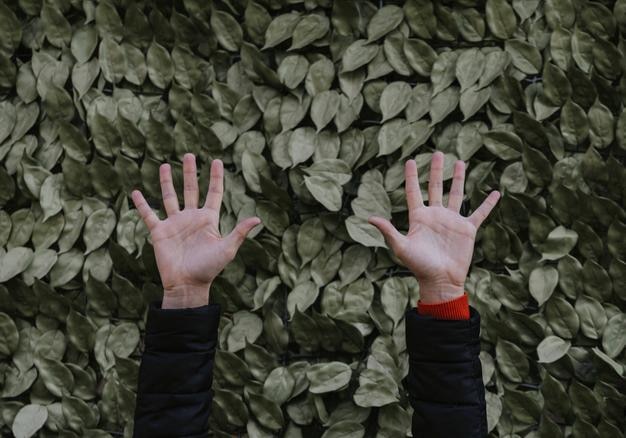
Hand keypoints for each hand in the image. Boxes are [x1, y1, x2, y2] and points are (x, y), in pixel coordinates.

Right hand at [131, 153, 261, 308]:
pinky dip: (142, 204)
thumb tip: (258, 219)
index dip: (215, 177)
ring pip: (170, 197)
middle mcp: (191, 218)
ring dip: (167, 182)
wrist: (188, 285)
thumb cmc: (209, 268)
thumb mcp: (227, 249)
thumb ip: (240, 232)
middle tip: (188, 155)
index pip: (213, 193)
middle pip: (191, 189)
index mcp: (208, 219)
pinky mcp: (159, 233)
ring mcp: (175, 224)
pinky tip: (136, 192)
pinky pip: (149, 215)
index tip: (216, 161)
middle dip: (190, 173)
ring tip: (165, 165)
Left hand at [368, 151, 499, 303]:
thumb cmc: (418, 266)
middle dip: (436, 170)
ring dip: (458, 178)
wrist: (440, 281)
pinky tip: (496, 192)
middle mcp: (435, 215)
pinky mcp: (467, 230)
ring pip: (456, 194)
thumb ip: (388, 231)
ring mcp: (452, 221)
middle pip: (435, 187)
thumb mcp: (401, 247)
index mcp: (419, 217)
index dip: (412, 176)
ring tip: (460, 162)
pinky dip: (488, 204)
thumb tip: (369, 218)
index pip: (414, 192)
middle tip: (438, 153)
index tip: (410, 161)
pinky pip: (479, 213)